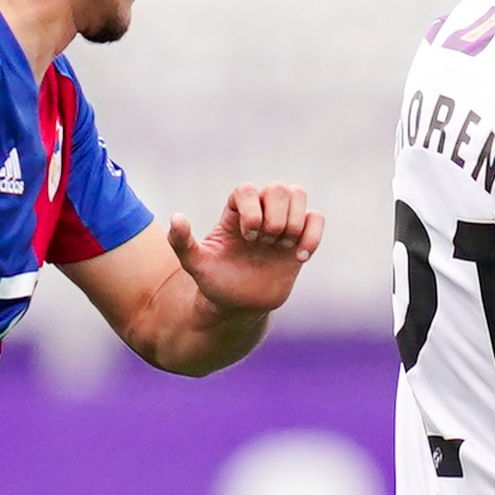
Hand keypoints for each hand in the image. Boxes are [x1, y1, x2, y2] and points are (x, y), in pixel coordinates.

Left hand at [172, 184, 325, 315]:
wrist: (239, 306)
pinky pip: (316, 218)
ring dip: (294, 221)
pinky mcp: (300, 239)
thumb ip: (182, 243)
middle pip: (278, 188)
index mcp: (235, 212)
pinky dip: (313, 235)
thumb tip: (177, 217)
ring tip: (283, 246)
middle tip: (265, 242)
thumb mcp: (195, 265)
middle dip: (276, 217)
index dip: (252, 210)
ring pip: (299, 194)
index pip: (248, 190)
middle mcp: (260, 212)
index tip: (247, 237)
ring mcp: (282, 224)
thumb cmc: (216, 283)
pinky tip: (300, 258)